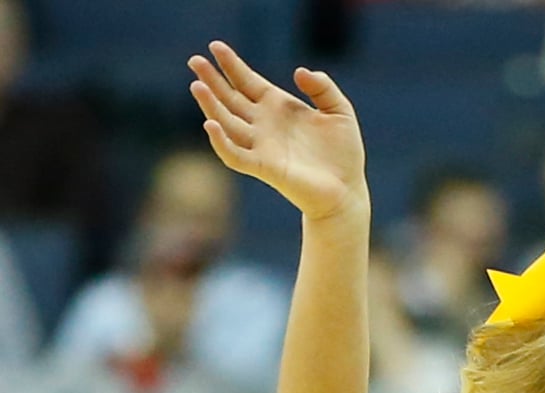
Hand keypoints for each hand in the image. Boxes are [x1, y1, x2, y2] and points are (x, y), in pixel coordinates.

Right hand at [187, 41, 366, 223]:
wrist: (347, 190)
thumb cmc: (343, 153)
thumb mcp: (339, 111)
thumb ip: (323, 87)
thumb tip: (299, 71)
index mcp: (277, 107)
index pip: (247, 81)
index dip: (231, 64)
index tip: (216, 46)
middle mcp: (263, 124)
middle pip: (230, 98)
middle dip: (212, 80)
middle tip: (194, 61)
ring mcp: (261, 146)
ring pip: (227, 122)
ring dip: (210, 105)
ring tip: (197, 86)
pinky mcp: (264, 167)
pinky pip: (235, 154)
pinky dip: (221, 141)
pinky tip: (212, 124)